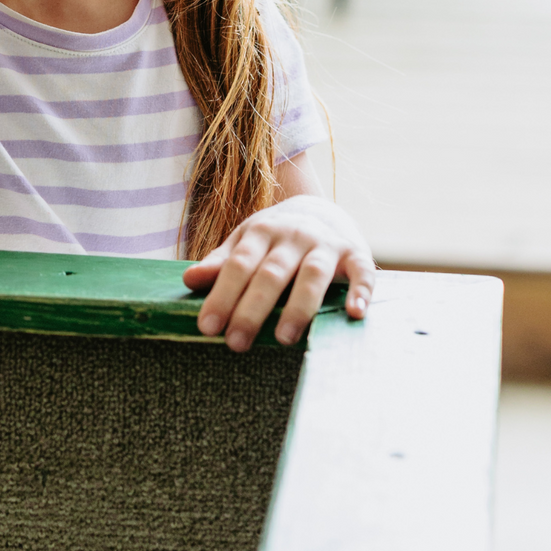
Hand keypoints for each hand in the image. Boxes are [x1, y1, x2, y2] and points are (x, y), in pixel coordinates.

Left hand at [182, 196, 374, 352]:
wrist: (321, 208)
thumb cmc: (274, 237)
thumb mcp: (244, 242)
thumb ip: (220, 263)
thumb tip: (189, 280)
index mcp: (261, 233)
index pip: (238, 265)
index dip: (222, 296)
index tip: (207, 327)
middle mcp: (293, 236)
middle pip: (271, 274)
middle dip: (252, 310)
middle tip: (236, 343)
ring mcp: (326, 244)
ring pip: (313, 275)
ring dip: (299, 307)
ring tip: (283, 338)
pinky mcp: (356, 253)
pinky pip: (361, 271)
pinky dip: (360, 291)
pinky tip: (354, 314)